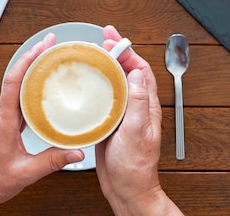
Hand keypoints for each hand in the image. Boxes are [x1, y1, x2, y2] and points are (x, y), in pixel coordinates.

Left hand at [0, 32, 84, 215]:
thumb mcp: (25, 173)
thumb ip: (53, 161)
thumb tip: (77, 152)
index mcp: (3, 121)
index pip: (14, 81)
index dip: (28, 60)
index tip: (42, 47)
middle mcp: (1, 114)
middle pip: (16, 77)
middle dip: (34, 56)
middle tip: (52, 44)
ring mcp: (1, 117)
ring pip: (16, 85)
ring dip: (32, 69)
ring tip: (50, 58)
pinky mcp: (3, 123)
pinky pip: (17, 98)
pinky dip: (30, 86)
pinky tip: (42, 86)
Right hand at [96, 25, 181, 215]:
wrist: (126, 190)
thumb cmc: (136, 166)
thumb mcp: (137, 131)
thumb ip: (138, 102)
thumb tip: (137, 73)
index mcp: (146, 105)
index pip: (140, 70)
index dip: (128, 51)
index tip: (114, 39)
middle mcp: (135, 107)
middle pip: (126, 72)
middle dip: (115, 52)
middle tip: (101, 39)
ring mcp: (121, 114)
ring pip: (113, 83)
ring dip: (104, 67)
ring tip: (91, 53)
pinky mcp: (108, 123)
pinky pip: (102, 99)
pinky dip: (94, 86)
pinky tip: (84, 83)